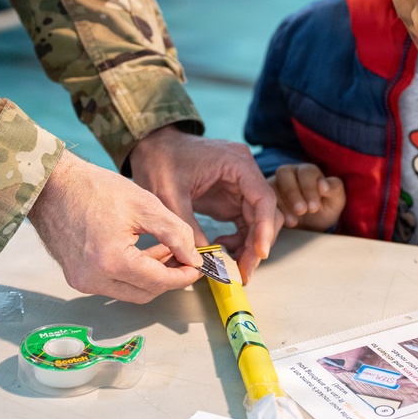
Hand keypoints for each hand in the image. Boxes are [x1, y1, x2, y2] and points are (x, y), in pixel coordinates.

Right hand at [28, 151, 202, 302]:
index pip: (159, 282)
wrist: (52, 184)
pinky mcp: (76, 277)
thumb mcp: (144, 205)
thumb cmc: (93, 188)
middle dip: (169, 278)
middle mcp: (93, 279)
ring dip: (151, 275)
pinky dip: (132, 273)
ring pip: (130, 291)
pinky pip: (112, 284)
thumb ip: (176, 234)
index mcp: (112, 262)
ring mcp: (81, 281)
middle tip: (184, 258)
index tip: (197, 266)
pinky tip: (142, 251)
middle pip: (145, 293)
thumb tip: (193, 258)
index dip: (183, 275)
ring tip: (165, 249)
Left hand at [128, 126, 280, 283]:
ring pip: (258, 221)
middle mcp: (245, 173)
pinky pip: (244, 223)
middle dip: (257, 244)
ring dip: (249, 246)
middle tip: (244, 271)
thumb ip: (187, 227)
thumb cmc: (160, 161)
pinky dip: (238, 239)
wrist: (151, 147)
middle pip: (266, 213)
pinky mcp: (231, 198)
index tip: (259, 253)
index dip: (265, 229)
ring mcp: (240, 186)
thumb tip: (202, 260)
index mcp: (237, 163)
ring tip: (234, 267)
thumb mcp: (169, 195)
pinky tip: (221, 248)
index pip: (264, 199)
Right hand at [270, 163, 344, 231]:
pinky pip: (263, 200)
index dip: (310, 188)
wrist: (310, 228)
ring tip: (293, 221)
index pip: (306, 172)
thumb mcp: (335, 202)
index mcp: (308, 171)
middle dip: (293, 193)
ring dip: (282, 203)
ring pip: (272, 186)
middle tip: (302, 211)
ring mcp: (274, 184)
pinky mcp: (264, 197)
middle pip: (285, 173)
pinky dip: (273, 212)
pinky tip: (282, 223)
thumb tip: (323, 184)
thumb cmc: (323, 210)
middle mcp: (289, 173)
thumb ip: (335, 189)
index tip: (314, 208)